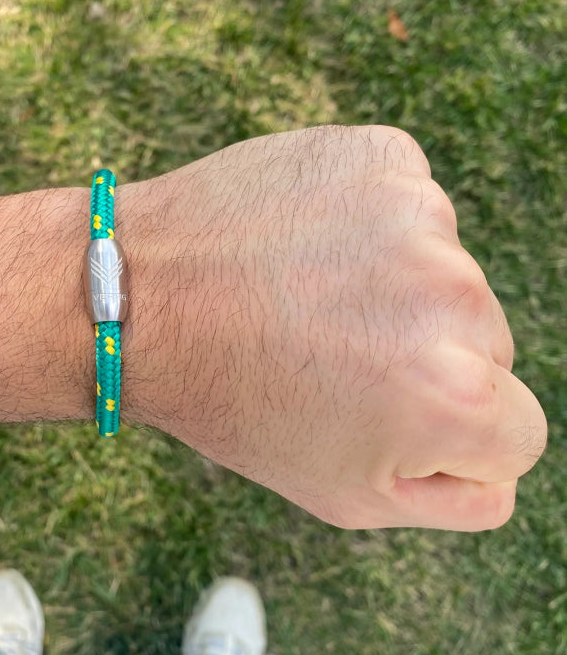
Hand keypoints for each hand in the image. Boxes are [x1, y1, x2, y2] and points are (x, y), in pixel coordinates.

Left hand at [119, 125, 547, 529]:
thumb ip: (455, 498)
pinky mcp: (386, 156)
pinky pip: (412, 209)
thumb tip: (500, 469)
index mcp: (455, 396)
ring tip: (306, 298)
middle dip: (425, 360)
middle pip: (487, 348)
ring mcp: (422, 216)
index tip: (374, 413)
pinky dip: (370, 226)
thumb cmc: (234, 401)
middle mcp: (455, 298)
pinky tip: (306, 245)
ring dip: (395, 290)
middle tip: (328, 356)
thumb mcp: (344, 494)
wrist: (140, 292)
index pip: (514, 432)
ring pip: (447, 276)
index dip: (444, 438)